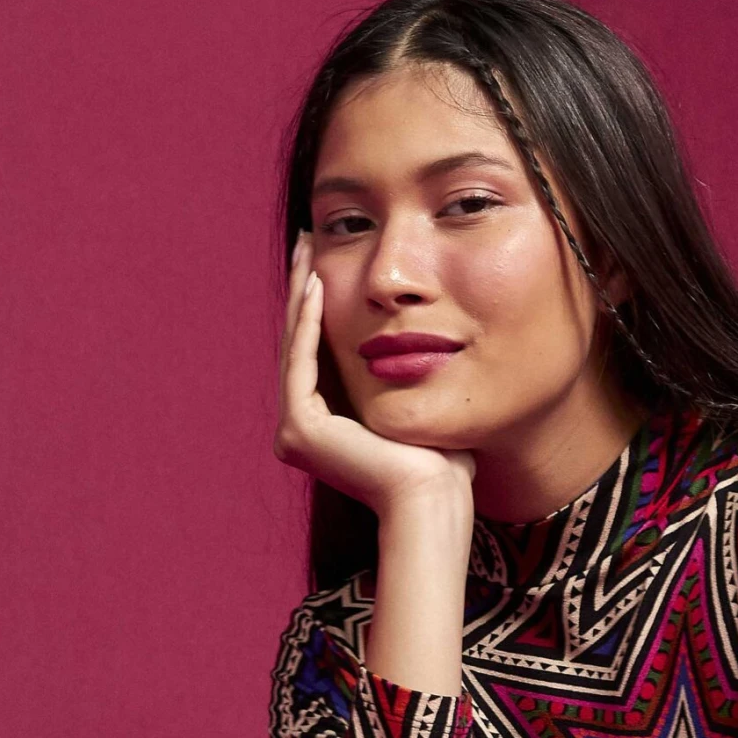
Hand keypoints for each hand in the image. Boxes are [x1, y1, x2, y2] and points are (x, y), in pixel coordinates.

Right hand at [275, 232, 474, 519]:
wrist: (436, 498)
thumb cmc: (443, 462)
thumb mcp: (418, 402)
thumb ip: (405, 374)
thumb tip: (420, 342)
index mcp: (323, 428)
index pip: (319, 352)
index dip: (320, 304)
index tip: (327, 259)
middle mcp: (300, 430)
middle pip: (302, 344)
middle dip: (305, 289)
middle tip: (306, 239)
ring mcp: (295, 432)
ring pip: (297, 346)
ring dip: (301, 295)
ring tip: (307, 248)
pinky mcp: (300, 429)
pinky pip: (302, 361)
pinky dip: (308, 321)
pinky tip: (316, 283)